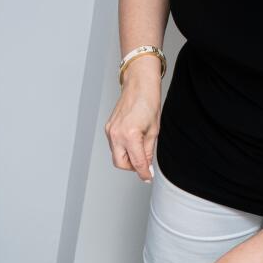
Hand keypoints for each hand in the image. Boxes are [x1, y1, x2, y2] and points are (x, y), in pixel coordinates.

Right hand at [104, 57, 161, 181]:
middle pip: (120, 164)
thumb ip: (148, 151)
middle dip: (132, 167)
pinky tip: (132, 140)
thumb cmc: (148, 102)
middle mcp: (117, 135)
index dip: (144, 173)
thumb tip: (146, 165)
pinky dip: (123, 147)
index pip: (136, 163)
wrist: (139, 85)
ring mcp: (110, 132)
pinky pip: (114, 145)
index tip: (148, 177)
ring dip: (127, 157)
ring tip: (140, 148)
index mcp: (130, 135)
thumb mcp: (154, 130)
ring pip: (116, 155)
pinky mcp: (108, 128)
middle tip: (144, 165)